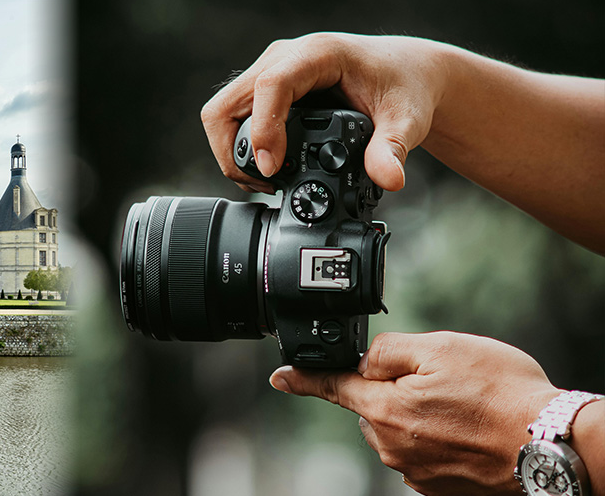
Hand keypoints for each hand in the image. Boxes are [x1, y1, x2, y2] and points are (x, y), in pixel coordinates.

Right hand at [200, 33, 604, 251]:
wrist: (417, 77)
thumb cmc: (414, 92)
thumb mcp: (410, 120)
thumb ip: (395, 149)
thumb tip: (392, 182)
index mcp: (315, 56)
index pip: (268, 86)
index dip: (257, 130)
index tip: (264, 173)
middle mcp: (285, 60)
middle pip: (228, 100)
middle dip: (230, 147)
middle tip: (257, 187)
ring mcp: (273, 75)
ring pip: (224, 110)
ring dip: (230, 149)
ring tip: (260, 186)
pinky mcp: (271, 96)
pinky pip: (238, 118)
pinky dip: (239, 147)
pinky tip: (263, 176)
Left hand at [269, 331, 559, 494]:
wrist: (549, 443)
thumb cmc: (502, 394)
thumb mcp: (441, 348)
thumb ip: (388, 350)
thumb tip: (365, 361)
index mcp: (384, 410)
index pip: (332, 387)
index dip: (304, 378)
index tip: (280, 376)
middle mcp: (391, 446)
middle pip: (373, 406)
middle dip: (396, 390)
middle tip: (444, 383)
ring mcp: (413, 472)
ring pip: (399, 429)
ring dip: (419, 415)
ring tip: (464, 408)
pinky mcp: (436, 487)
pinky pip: (422, 452)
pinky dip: (438, 439)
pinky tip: (468, 430)